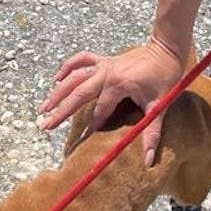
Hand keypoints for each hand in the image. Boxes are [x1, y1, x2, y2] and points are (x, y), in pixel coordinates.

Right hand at [38, 36, 188, 165]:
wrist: (167, 49)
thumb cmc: (165, 76)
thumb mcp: (160, 105)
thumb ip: (151, 133)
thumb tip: (148, 160)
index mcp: (118, 85)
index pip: (100, 110)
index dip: (94, 124)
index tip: (86, 137)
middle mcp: (106, 73)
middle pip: (77, 94)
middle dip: (60, 111)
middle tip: (45, 125)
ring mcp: (103, 65)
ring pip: (74, 77)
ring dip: (57, 92)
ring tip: (44, 107)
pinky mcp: (104, 59)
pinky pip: (81, 60)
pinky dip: (68, 67)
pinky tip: (57, 78)